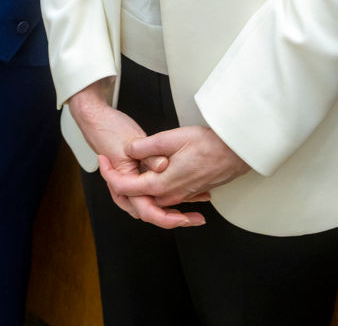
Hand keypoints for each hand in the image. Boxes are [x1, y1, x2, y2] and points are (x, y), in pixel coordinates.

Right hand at [68, 82, 203, 229]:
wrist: (97, 120)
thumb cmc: (110, 129)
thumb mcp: (131, 140)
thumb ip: (148, 155)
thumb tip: (163, 166)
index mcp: (124, 181)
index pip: (146, 209)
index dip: (166, 218)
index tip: (183, 218)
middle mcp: (127, 188)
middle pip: (151, 212)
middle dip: (173, 219)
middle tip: (194, 219)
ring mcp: (132, 183)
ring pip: (153, 205)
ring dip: (172, 210)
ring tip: (193, 212)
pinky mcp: (137, 176)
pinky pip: (153, 193)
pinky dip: (168, 197)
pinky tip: (186, 195)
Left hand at [99, 125, 249, 224]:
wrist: (236, 152)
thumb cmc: (208, 144)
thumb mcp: (172, 138)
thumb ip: (146, 146)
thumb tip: (129, 149)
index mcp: (161, 184)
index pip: (125, 188)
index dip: (108, 174)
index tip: (101, 159)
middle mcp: (170, 194)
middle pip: (137, 197)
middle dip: (120, 184)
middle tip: (109, 166)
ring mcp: (182, 195)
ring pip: (152, 198)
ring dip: (138, 187)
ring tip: (126, 169)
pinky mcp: (191, 191)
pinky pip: (168, 196)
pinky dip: (155, 188)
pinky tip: (155, 174)